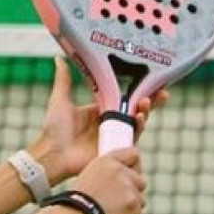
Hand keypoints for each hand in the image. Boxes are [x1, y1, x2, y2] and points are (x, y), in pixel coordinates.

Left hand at [30, 55, 161, 179]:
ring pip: (137, 122)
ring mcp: (114, 135)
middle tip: (161, 92)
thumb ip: (64, 81)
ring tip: (146, 102)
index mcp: (100, 109)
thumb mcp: (59, 100)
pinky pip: (132, 138)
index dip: (138, 90)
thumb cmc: (54, 130)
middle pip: (135, 109)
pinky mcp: (115, 148)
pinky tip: (139, 118)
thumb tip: (58, 58)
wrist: (53, 155)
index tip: (151, 80)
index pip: (123, 97)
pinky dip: (138, 128)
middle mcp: (110, 122)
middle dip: (150, 100)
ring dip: (145, 112)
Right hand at [75, 146, 146, 213]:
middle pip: (140, 181)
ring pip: (141, 200)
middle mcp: (122, 172)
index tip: (130, 175)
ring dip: (131, 207)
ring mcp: (130, 189)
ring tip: (114, 213)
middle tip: (118, 200)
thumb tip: (127, 174)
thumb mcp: (90, 173)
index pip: (134, 154)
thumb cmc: (80, 198)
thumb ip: (110, 170)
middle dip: (133, 191)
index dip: (134, 166)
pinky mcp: (134, 206)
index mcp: (109, 161)